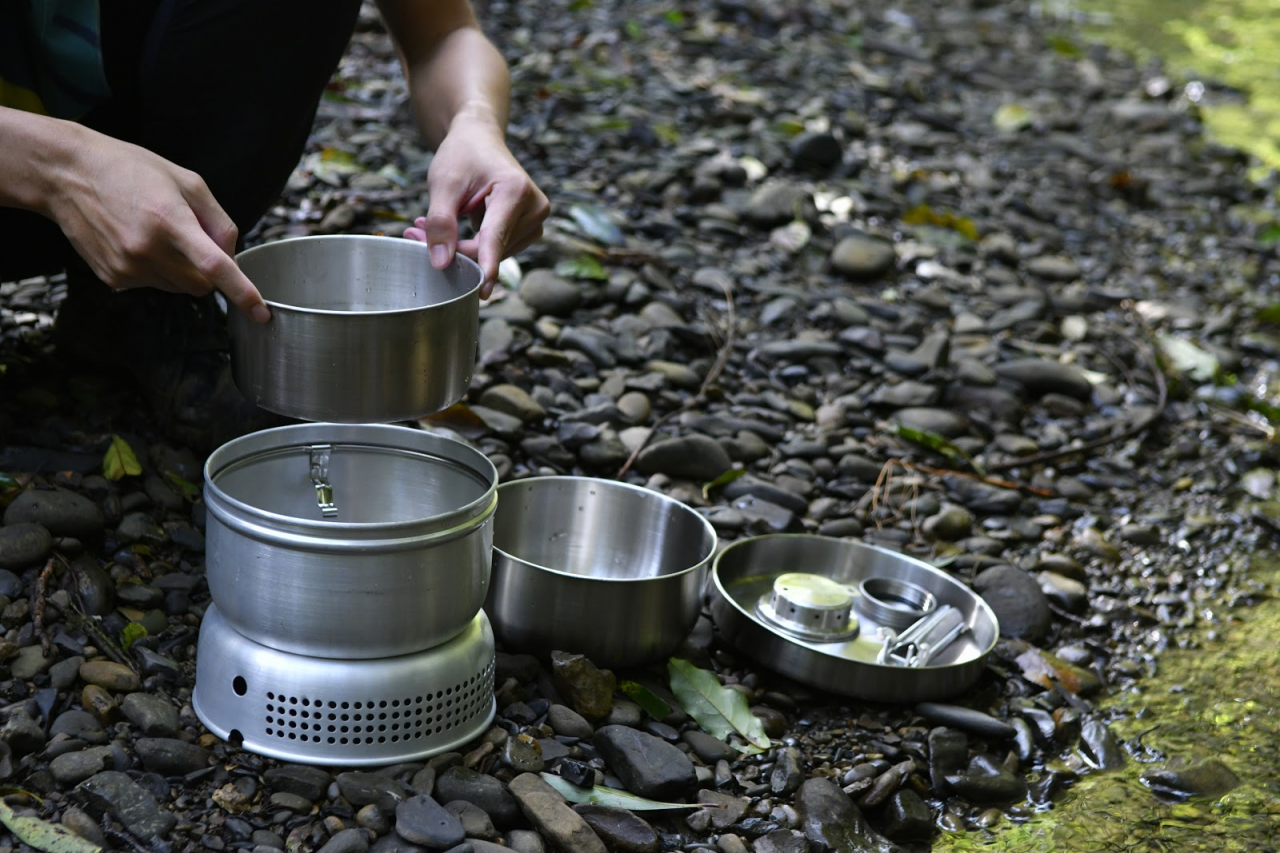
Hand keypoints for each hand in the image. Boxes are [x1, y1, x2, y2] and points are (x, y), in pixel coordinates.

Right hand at [49, 130, 269, 321]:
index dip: (242, 292)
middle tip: (191, 238)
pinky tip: (136, 241)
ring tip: (156, 232)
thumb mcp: (187, 181)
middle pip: (201, 286)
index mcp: (169, 221)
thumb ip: (219, 221)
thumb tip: (233, 258)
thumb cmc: (130, 169)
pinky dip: (156, 271)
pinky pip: (152, 286)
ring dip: (181, 270)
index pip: (214, 267)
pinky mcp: (112, 279)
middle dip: (208, 271)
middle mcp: (146, 250)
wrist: (66, 174)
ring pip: (178, 288)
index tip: (262, 314)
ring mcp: (126, 268)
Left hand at [403, 114, 548, 298]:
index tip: (482, 293)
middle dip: (456, 249)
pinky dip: (476, 245)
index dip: (485, 265)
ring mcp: (536, 219)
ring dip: (464, 248)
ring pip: (495, 252)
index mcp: (515, 190)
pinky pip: (499, 248)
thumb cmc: (462, 155)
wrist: (479, 139)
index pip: (496, 237)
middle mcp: (535, 207)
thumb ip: (441, 224)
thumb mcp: (443, 184)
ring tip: (432, 225)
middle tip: (415, 233)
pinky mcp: (530, 227)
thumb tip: (441, 263)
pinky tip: (458, 228)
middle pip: (492, 248)